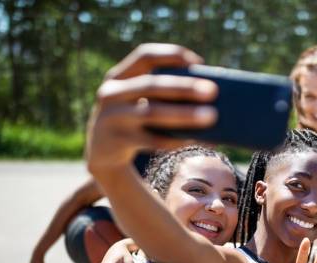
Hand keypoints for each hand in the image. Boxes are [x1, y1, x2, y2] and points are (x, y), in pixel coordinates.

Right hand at [86, 43, 218, 175]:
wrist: (102, 153)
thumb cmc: (133, 119)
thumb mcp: (137, 100)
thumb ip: (161, 92)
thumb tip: (210, 94)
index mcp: (118, 76)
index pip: (145, 55)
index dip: (172, 55)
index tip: (199, 62)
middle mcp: (111, 94)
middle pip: (151, 85)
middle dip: (184, 87)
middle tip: (213, 91)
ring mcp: (111, 119)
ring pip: (152, 113)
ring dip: (184, 114)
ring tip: (212, 116)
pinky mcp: (117, 143)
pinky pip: (152, 140)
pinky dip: (177, 139)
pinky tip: (197, 139)